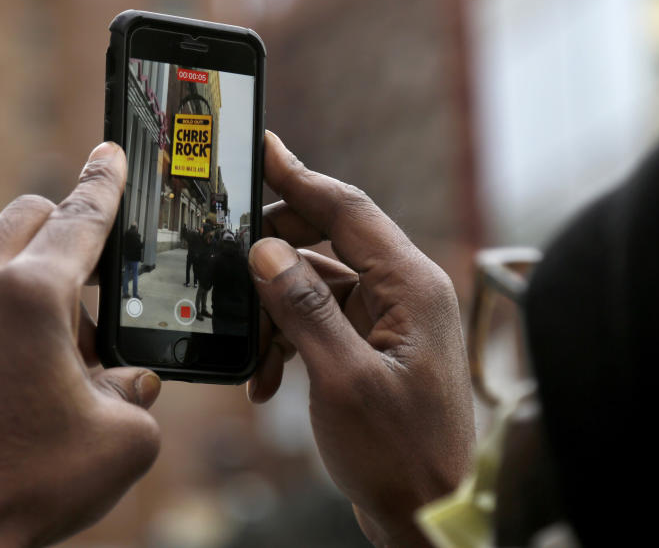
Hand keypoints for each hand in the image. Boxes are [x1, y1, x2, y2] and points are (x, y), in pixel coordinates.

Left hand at [0, 143, 161, 546]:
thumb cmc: (30, 483)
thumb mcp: (123, 437)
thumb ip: (139, 389)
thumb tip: (128, 377)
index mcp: (28, 295)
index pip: (80, 217)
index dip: (106, 183)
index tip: (113, 153)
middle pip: (31, 216)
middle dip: (71, 233)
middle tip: (103, 291)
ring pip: (3, 256)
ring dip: (44, 282)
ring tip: (70, 361)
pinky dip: (13, 308)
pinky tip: (34, 371)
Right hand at [247, 131, 474, 545]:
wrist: (427, 512)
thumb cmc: (401, 456)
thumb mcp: (343, 380)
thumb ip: (304, 309)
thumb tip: (268, 251)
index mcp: (410, 286)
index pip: (347, 209)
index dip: (299, 175)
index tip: (261, 148)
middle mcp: (402, 292)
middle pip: (327, 241)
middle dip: (274, 255)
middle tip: (230, 265)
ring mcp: (388, 320)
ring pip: (313, 286)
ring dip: (274, 316)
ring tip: (252, 359)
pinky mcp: (371, 346)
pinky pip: (317, 321)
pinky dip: (285, 342)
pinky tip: (265, 379)